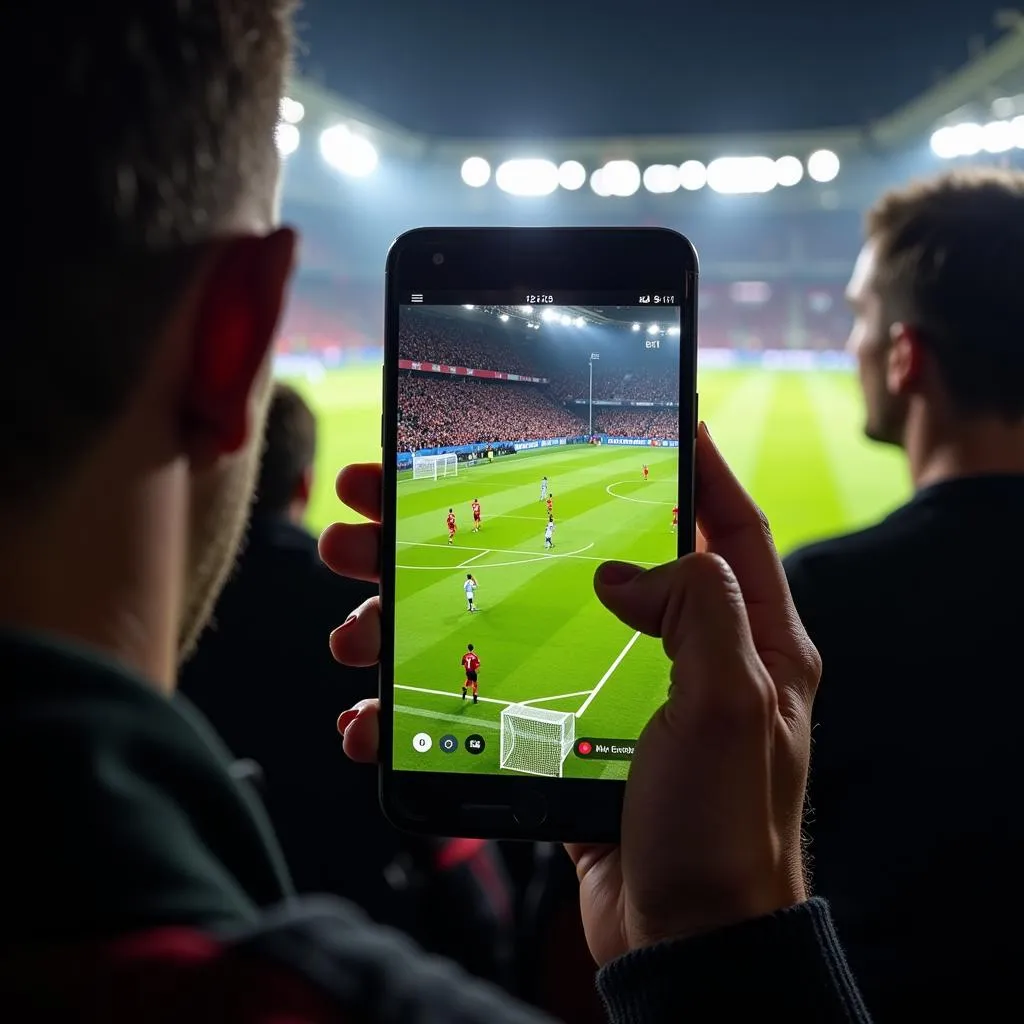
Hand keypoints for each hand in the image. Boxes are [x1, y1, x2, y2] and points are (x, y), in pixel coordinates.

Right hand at [319, 424, 820, 965]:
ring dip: (421, 619)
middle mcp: (677, 653)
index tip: (644, 416)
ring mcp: (608, 695)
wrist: (685, 946)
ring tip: (349, 622)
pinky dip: (424, 709)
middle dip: (480, 529)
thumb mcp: (729, 704)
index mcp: (741, 635)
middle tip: (384, 503)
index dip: (694, 461)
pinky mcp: (559, 740)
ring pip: (507, 625)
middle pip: (574, 560)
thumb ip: (695, 609)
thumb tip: (622, 569)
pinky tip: (369, 717)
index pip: (726, 523)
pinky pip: (486, 701)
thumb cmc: (724, 830)